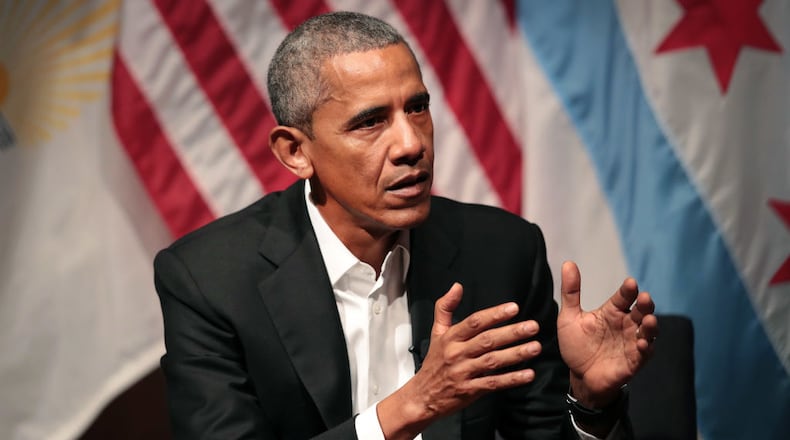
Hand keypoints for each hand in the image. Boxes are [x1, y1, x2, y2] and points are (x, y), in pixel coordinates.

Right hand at [378, 283, 540, 438]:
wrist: (422, 397)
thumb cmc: (433, 363)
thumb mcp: (436, 333)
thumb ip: (445, 308)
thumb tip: (456, 286)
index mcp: (450, 338)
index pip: (474, 322)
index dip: (494, 314)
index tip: (513, 308)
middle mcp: (457, 354)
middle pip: (487, 340)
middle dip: (511, 332)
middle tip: (532, 326)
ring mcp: (464, 373)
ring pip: (493, 361)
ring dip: (515, 354)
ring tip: (535, 347)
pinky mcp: (470, 390)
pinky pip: (493, 383)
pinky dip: (511, 379)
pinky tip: (527, 374)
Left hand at [557, 261, 657, 407]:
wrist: (579, 376)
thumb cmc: (577, 345)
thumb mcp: (569, 317)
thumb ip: (571, 292)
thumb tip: (568, 263)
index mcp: (612, 312)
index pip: (623, 297)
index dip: (628, 290)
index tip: (630, 283)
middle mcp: (626, 324)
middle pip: (641, 311)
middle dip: (645, 304)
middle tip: (645, 298)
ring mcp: (632, 342)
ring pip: (648, 331)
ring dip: (650, 325)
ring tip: (648, 319)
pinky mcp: (634, 361)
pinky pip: (645, 353)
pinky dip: (646, 348)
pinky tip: (642, 343)